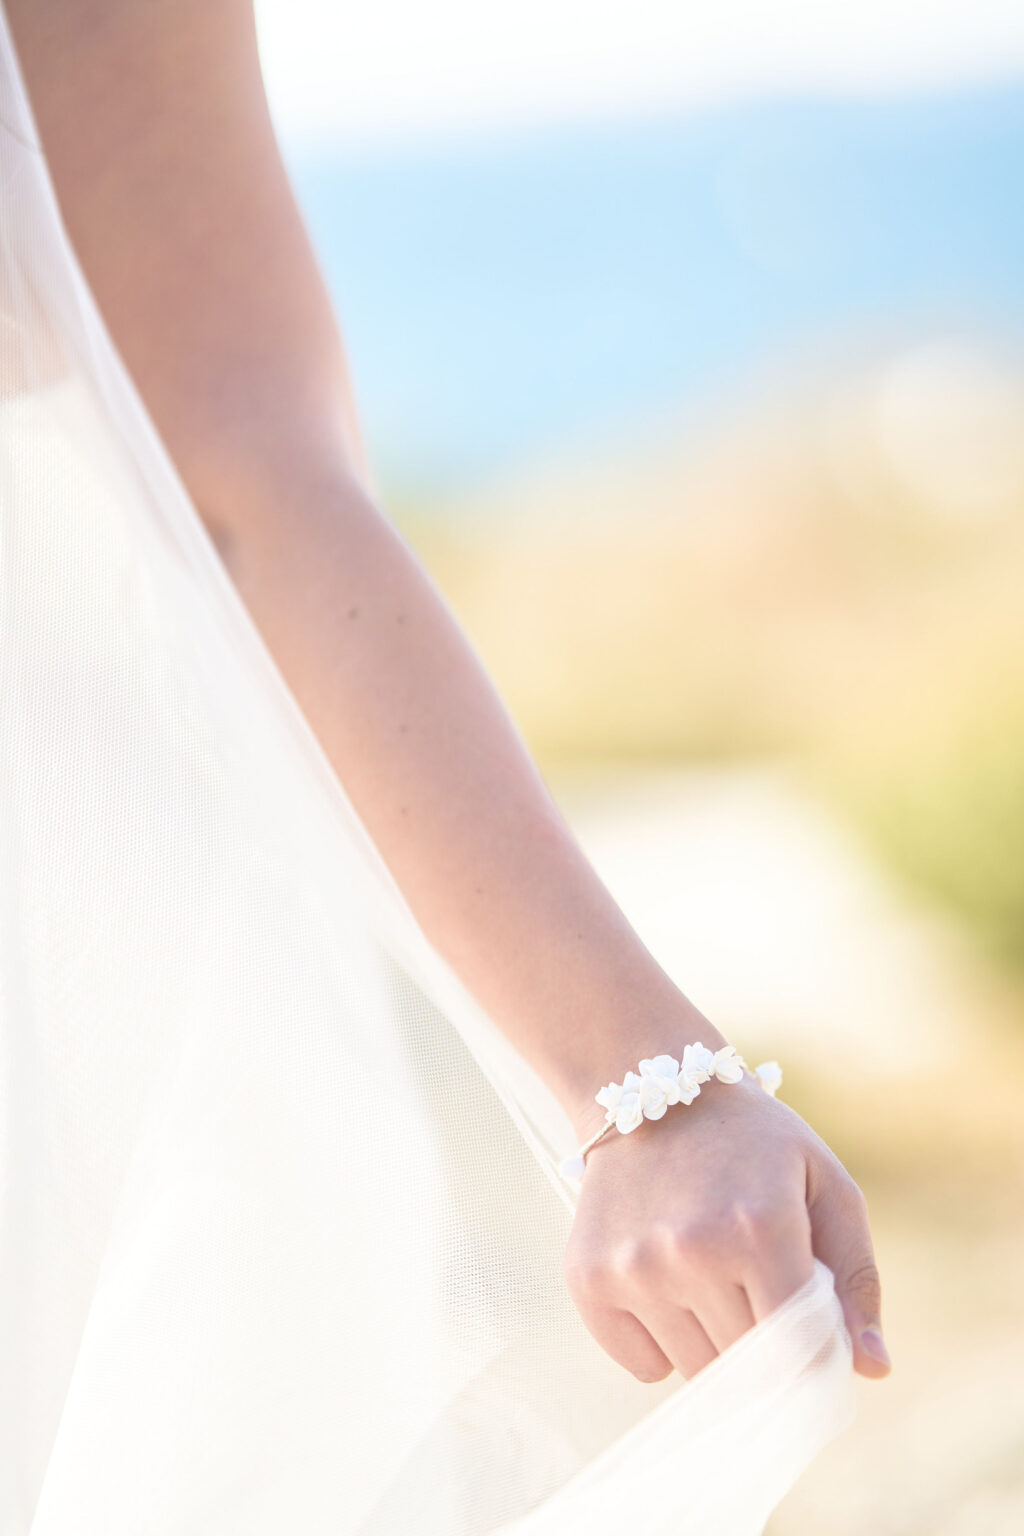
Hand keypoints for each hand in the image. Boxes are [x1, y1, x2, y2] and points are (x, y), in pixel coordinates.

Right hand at [562, 1069, 889, 1382]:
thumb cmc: (754, 1143)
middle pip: (750, 1369)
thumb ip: (857, 1276)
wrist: (652, 1088)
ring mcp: (634, 1268)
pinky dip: (661, 1344)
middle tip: (755, 1286)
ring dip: (713, 1342)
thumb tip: (873, 1369)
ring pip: (697, 1371)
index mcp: (761, 1227)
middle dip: (765, 1342)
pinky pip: (642, 1364)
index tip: (811, 1337)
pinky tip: (667, 1283)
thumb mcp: (824, 1184)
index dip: (814, 1355)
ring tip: (708, 1275)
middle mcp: (692, 1252)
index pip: (801, 1353)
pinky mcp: (588, 1279)